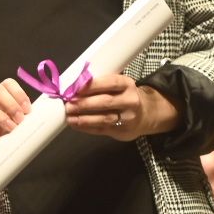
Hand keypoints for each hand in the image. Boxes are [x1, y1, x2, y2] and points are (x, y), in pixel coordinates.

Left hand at [64, 75, 181, 141]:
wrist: (145, 115)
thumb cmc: (123, 96)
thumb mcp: (118, 86)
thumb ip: (101, 85)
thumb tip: (74, 85)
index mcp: (127, 84)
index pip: (110, 82)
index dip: (92, 85)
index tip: (75, 88)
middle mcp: (130, 100)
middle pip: (105, 101)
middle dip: (84, 103)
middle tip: (68, 104)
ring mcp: (127, 117)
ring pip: (103, 118)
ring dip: (83, 118)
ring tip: (69, 117)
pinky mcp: (122, 131)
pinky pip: (101, 129)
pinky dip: (86, 127)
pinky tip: (76, 124)